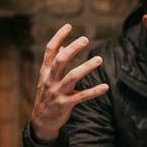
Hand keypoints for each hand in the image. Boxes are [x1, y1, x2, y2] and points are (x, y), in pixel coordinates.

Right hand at [30, 23, 108, 142]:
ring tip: (99, 59)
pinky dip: (94, 91)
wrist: (41, 121)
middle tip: (85, 39)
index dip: (58, 37)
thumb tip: (62, 46)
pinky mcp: (66, 104)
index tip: (69, 26)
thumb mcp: (46, 77)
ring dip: (86, 67)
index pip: (50, 50)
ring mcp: (57, 92)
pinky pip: (82, 96)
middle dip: (72, 49)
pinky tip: (105, 87)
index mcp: (45, 71)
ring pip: (72, 77)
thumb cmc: (47, 95)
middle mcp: (50, 80)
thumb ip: (53, 62)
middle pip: (60, 60)